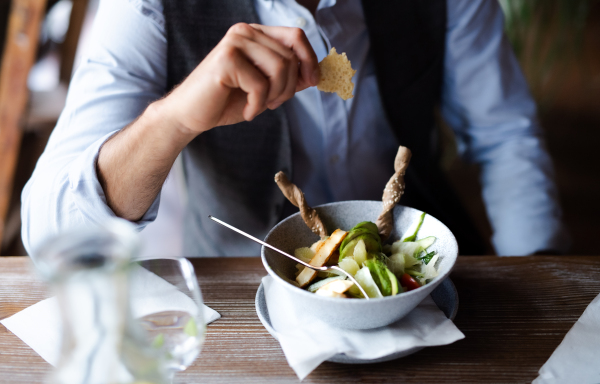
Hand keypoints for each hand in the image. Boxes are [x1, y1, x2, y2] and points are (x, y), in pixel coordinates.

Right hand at [159, 23, 319, 137]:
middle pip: (290, 57)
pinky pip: (261, 85)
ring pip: (280, 69)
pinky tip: (246, 111)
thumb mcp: (266, 88)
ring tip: (259, 106)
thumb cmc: (227, 101)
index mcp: (255, 34)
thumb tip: (317, 73)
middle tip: (271, 104)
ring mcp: (234, 43)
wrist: (190, 114)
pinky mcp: (226, 59)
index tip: (312, 82)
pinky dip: (257, 106)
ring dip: (275, 96)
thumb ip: (289, 77)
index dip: (310, 60)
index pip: (296, 36)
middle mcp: (245, 32)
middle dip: (288, 88)